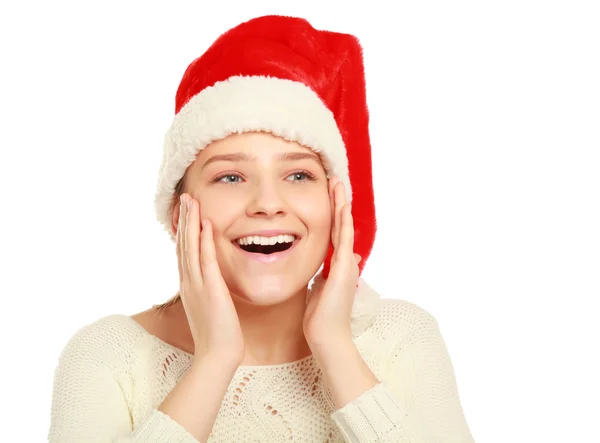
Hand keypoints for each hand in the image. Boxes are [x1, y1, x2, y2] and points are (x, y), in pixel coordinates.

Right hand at [177, 193, 244, 364]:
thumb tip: (212, 284)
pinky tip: (206, 224)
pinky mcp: (210, 289)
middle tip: (185, 197)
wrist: (217, 355)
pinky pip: (206, 259)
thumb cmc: (218, 335)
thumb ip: (208, 293)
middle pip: (183, 244)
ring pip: (191, 247)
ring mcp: (197, 285)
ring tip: (191, 201)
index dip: (184, 231)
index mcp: (189, 286)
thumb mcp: (209, 308)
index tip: (186, 212)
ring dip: (191, 222)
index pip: (184, 252)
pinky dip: (205, 240)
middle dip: (184, 219)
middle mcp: (189, 282)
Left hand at [303, 177, 360, 347]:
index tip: (328, 196)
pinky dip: (343, 220)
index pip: (334, 233)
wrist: (326, 336)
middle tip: (336, 180)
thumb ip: (323, 277)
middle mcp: (343, 261)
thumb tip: (327, 268)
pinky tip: (342, 205)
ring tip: (339, 183)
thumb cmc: (319, 318)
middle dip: (338, 202)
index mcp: (335, 266)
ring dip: (341, 204)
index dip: (332, 214)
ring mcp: (345, 264)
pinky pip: (343, 239)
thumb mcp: (319, 291)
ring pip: (344, 226)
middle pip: (341, 225)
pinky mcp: (343, 268)